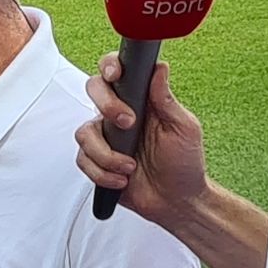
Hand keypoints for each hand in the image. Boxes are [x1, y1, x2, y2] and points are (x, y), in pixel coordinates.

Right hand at [73, 52, 210, 227]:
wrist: (176, 201)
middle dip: (106, 105)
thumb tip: (159, 68)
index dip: (109, 66)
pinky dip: (103, 173)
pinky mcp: (96, 160)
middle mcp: (119, 115)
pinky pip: (83, 159)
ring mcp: (106, 137)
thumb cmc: (184, 163)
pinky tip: (122, 179)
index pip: (117, 72)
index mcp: (141, 101)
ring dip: (107, 154)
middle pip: (93, 90)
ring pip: (84, 132)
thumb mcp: (183, 128)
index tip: (115, 75)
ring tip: (129, 166)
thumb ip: (167, 99)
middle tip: (127, 124)